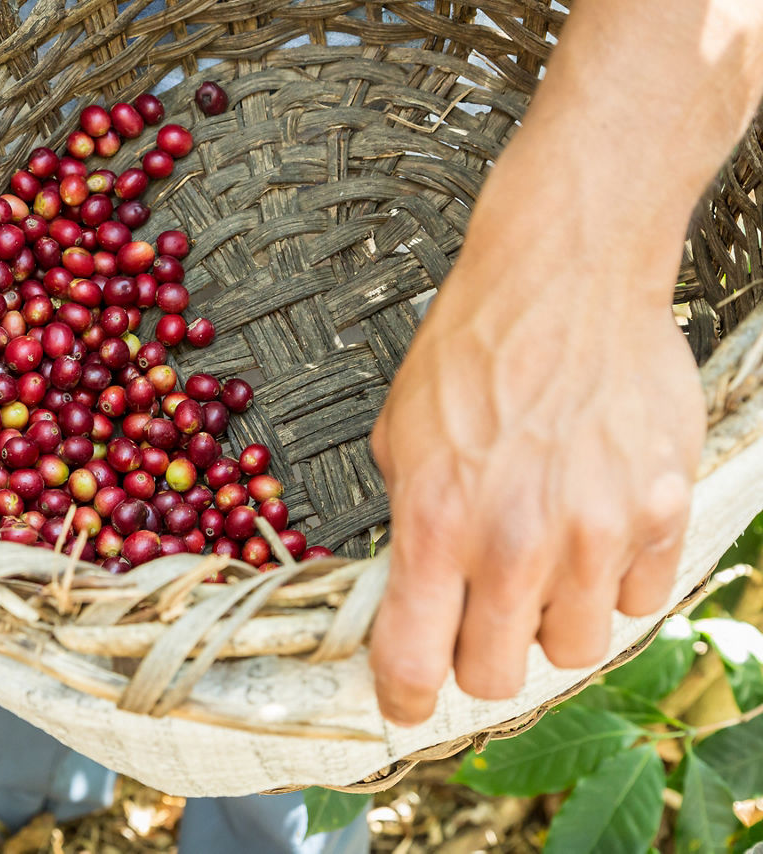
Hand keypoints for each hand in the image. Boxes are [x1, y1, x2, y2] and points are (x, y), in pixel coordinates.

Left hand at [367, 225, 704, 725]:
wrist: (564, 279)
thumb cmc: (475, 347)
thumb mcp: (399, 437)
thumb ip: (409, 524)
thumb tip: (414, 588)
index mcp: (434, 523)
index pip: (411, 662)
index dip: (402, 699)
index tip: (403, 703)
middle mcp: (514, 542)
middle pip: (495, 677)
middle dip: (478, 659)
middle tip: (476, 618)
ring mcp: (595, 533)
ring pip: (574, 650)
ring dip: (550, 622)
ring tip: (542, 561)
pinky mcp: (660, 512)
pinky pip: (639, 599)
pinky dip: (613, 583)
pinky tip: (593, 529)